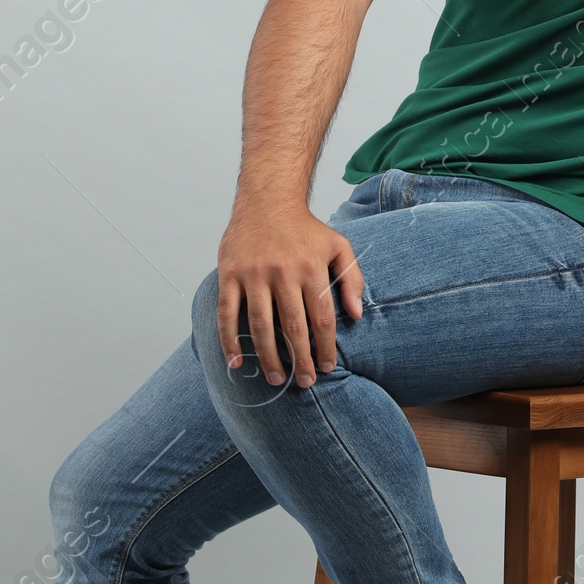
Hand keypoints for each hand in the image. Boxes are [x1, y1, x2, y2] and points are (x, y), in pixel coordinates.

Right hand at [216, 201, 363, 387]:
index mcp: (311, 267)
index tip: (326, 367)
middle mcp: (282, 272)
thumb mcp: (338, 245)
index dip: (324, 346)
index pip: (321, 317)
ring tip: (277, 379)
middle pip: (293, 326)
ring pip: (260, 325)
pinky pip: (227, 313)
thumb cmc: (305, 228)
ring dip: (268, 357)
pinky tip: (236, 362)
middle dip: (300, 359)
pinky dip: (229, 340)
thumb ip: (352, 278)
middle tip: (304, 383)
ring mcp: (253, 274)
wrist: (267, 200)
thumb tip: (357, 314)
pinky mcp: (229, 274)